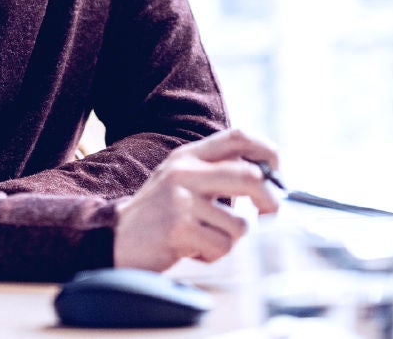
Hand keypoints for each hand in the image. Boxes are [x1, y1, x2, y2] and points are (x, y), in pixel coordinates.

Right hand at [112, 129, 280, 269]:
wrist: (115, 238)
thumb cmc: (159, 215)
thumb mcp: (181, 182)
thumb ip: (215, 174)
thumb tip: (268, 180)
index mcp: (188, 156)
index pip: (238, 137)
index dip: (267, 152)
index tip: (276, 174)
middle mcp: (184, 171)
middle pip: (250, 176)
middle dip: (270, 200)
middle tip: (268, 214)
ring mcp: (181, 199)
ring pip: (240, 224)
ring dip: (229, 240)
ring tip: (204, 238)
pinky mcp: (179, 228)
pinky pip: (222, 246)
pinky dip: (213, 255)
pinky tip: (191, 250)